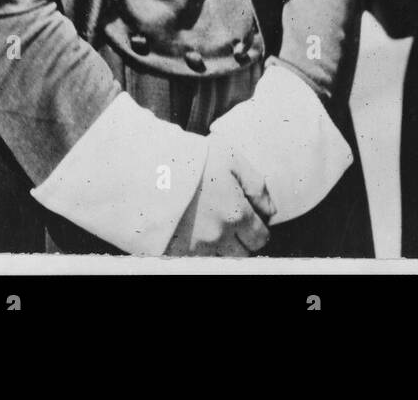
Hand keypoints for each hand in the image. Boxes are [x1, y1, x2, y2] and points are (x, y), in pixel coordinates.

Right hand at [164, 137, 274, 256]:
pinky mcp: (174, 254)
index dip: (259, 230)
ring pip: (220, 260)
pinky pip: (195, 261)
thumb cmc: (190, 159)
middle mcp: (219, 237)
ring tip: (209, 226)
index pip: (260, 238)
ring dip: (220, 248)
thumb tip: (272, 210)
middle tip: (231, 223)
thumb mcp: (230, 157)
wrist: (145, 168)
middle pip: (242, 255)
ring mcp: (196, 249)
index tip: (251, 221)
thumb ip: (256, 184)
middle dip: (242, 241)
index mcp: (236, 215)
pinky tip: (191, 231)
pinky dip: (197, 250)